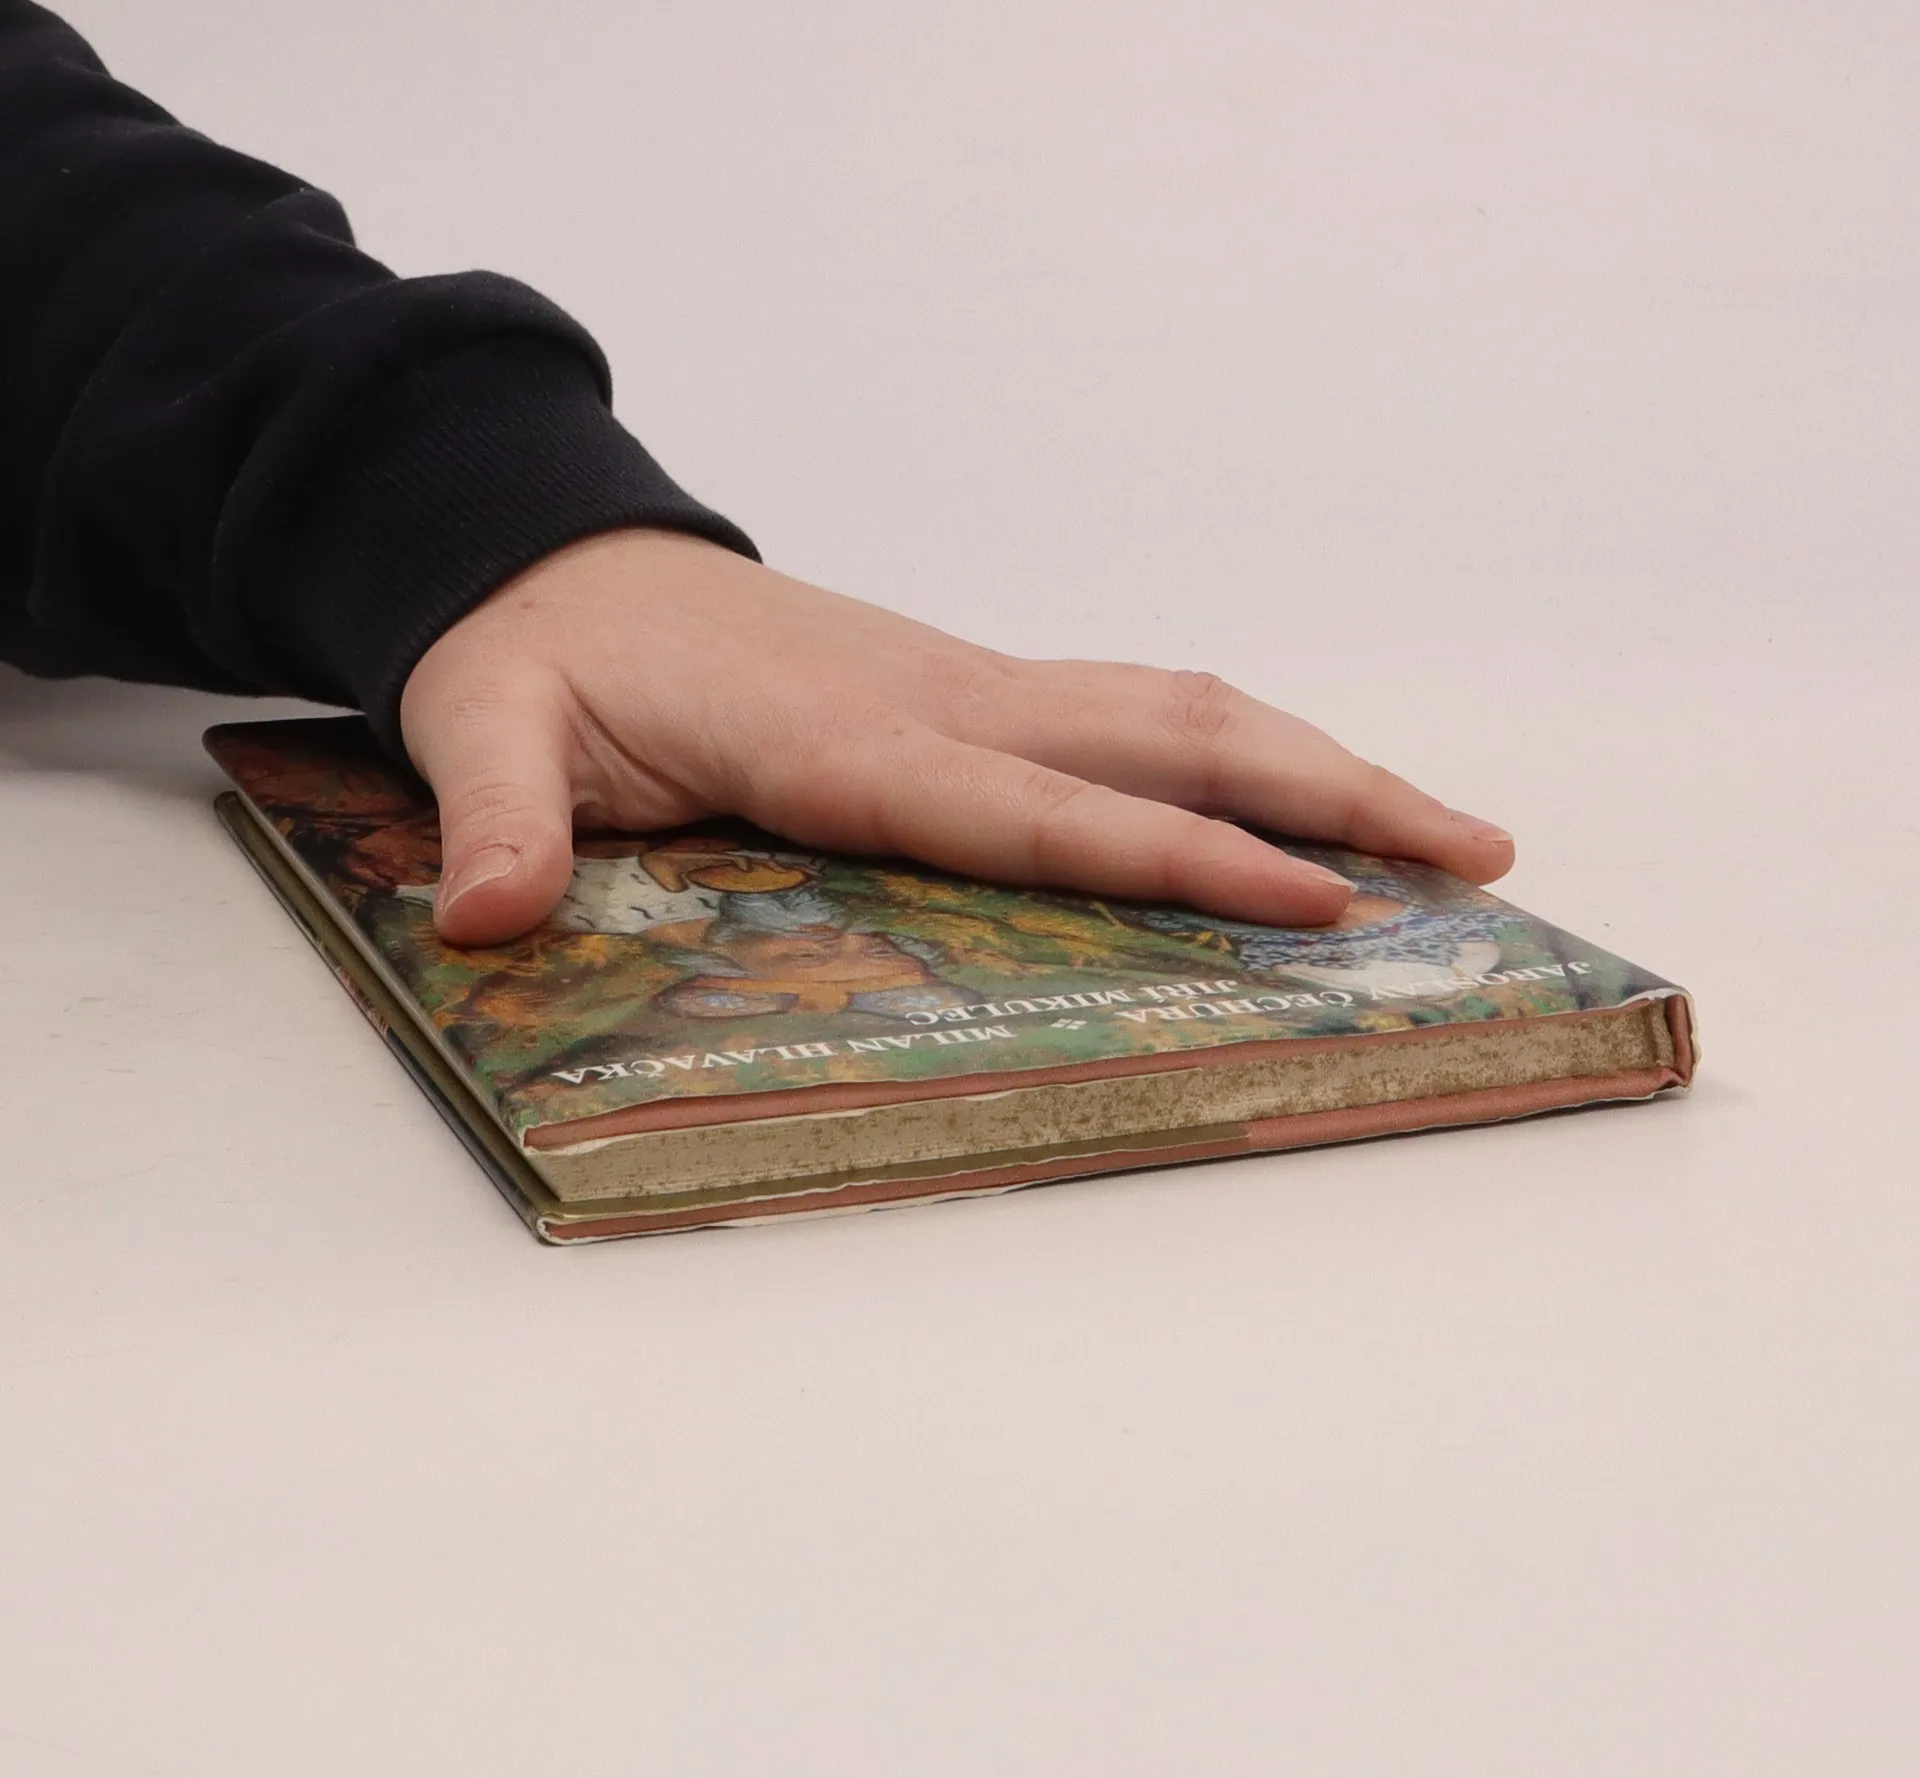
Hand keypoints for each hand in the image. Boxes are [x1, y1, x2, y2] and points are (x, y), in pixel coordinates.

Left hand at [398, 529, 1514, 945]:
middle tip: (1475, 858)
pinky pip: (1138, 712)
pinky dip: (1243, 752)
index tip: (1319, 901)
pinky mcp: (971, 686)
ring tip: (1443, 830)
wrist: (554, 562)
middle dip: (1335, 798)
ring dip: (1320, 764)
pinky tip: (1295, 790)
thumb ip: (502, 821)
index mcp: (849, 737)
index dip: (1186, 858)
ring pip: (1183, 711)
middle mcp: (944, 700)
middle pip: (1176, 741)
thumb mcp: (490, 734)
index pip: (1048, 808)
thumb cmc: (538, 659)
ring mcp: (971, 683)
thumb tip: (491, 916)